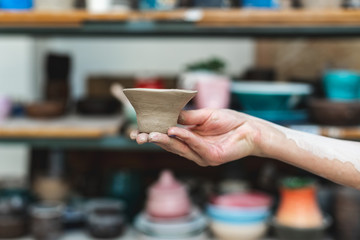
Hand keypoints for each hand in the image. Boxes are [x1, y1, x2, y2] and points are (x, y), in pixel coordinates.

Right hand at [130, 109, 264, 165]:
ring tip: (152, 133)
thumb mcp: (204, 115)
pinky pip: (194, 146)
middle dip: (153, 139)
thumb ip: (186, 117)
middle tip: (139, 136)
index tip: (138, 129)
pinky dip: (184, 137)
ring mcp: (201, 155)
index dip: (153, 133)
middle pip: (170, 144)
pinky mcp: (211, 158)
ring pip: (179, 147)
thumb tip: (167, 113)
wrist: (251, 128)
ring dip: (165, 140)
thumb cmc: (230, 120)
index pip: (167, 136)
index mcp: (189, 138)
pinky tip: (173, 130)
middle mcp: (193, 149)